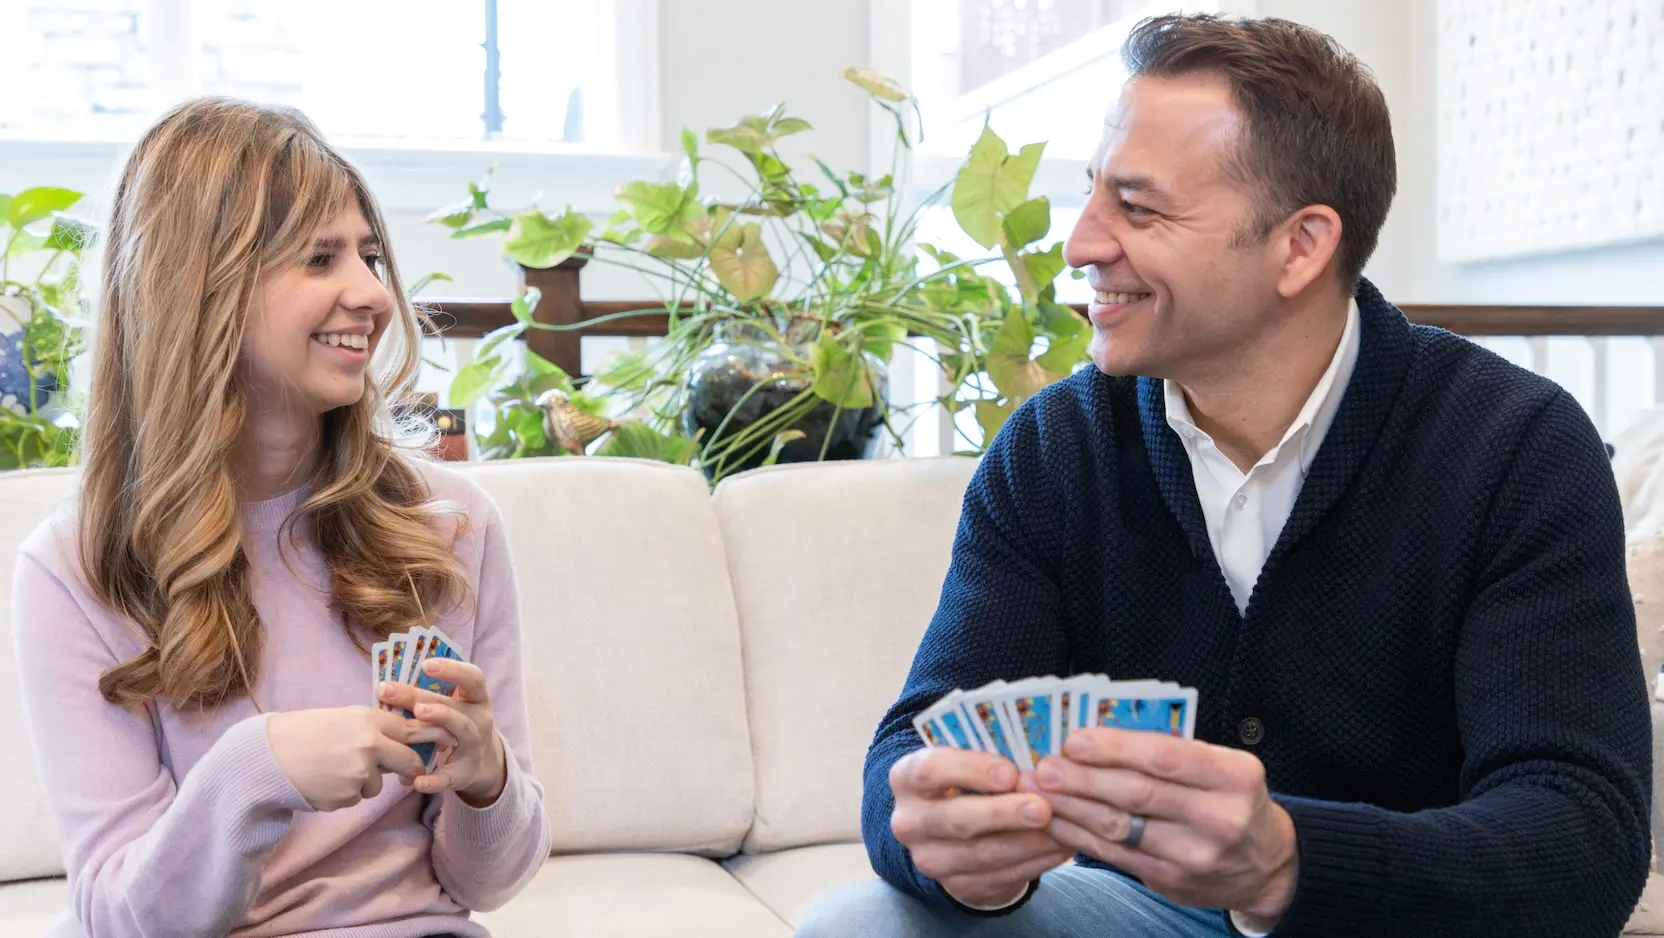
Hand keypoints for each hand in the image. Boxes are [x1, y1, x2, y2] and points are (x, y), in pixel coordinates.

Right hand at [266, 706, 446, 811]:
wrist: (266, 757)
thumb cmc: (303, 733)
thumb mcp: (342, 718)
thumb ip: (373, 727)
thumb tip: (404, 737)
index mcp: (368, 719)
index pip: (412, 729)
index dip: (429, 737)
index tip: (443, 742)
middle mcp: (369, 745)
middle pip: (409, 761)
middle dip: (411, 768)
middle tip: (409, 772)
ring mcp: (359, 773)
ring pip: (377, 784)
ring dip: (363, 782)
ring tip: (332, 769)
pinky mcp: (346, 796)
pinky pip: (355, 797)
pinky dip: (343, 793)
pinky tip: (322, 781)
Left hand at [378, 659, 506, 806]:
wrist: (484, 764)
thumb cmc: (458, 726)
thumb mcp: (454, 708)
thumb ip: (429, 698)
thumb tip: (385, 688)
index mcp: (476, 699)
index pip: (472, 678)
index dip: (452, 670)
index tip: (425, 664)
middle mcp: (479, 719)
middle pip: (453, 704)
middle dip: (420, 696)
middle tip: (388, 690)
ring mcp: (475, 745)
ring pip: (461, 729)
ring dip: (439, 719)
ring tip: (416, 714)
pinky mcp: (466, 772)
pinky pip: (450, 775)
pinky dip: (434, 779)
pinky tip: (416, 782)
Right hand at [889, 747, 1073, 908]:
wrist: (955, 834)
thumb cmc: (970, 780)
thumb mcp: (969, 760)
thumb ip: (993, 753)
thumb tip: (1041, 755)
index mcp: (907, 777)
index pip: (931, 770)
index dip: (971, 770)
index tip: (1010, 772)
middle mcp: (910, 821)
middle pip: (956, 819)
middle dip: (1004, 813)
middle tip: (1043, 807)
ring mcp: (930, 859)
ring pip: (982, 854)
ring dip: (1028, 842)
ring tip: (1062, 828)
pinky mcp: (957, 887)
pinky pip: (1000, 876)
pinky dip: (1034, 861)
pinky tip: (1058, 847)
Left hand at [1031, 728, 1297, 929]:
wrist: (1268, 866)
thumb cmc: (1233, 801)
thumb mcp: (1223, 767)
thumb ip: (1173, 753)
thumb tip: (1099, 737)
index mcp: (1234, 777)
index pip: (1166, 758)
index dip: (1115, 748)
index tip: (1075, 740)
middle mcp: (1219, 818)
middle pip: (1138, 794)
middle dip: (1083, 779)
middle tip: (1045, 767)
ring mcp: (1195, 856)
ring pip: (1121, 827)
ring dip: (1073, 807)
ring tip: (1040, 791)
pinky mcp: (1173, 882)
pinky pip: (1116, 855)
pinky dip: (1081, 836)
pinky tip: (1057, 820)